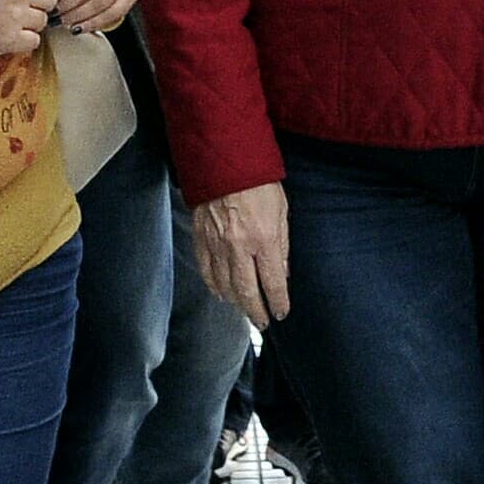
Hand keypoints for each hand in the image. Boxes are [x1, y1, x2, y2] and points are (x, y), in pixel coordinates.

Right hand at [190, 180, 292, 326]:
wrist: (223, 160)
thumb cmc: (258, 182)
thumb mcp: (282, 211)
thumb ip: (282, 245)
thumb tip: (282, 273)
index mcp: (263, 239)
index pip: (272, 282)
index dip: (278, 302)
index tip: (282, 312)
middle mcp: (238, 246)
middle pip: (246, 291)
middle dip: (256, 311)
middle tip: (263, 323)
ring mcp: (216, 244)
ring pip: (224, 285)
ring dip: (235, 302)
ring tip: (245, 310)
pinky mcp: (200, 238)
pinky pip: (206, 270)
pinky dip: (213, 286)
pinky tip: (221, 293)